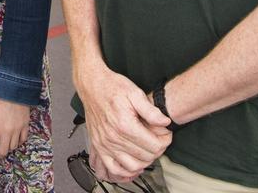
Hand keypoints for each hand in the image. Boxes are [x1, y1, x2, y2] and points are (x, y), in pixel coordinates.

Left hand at [0, 94, 30, 158]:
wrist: (12, 89)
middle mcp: (6, 132)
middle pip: (3, 152)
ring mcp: (17, 130)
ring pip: (13, 147)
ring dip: (8, 149)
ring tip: (4, 146)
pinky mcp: (25, 126)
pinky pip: (23, 139)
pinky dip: (19, 143)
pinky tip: (15, 141)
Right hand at [77, 66, 170, 181]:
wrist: (92, 85)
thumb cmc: (112, 87)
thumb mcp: (135, 92)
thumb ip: (151, 110)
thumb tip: (165, 122)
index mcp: (125, 124)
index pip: (154, 145)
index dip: (165, 140)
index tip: (166, 134)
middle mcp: (114, 137)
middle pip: (146, 156)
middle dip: (158, 150)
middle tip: (159, 140)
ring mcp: (105, 144)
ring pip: (132, 166)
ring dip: (144, 162)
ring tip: (148, 151)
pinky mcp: (98, 146)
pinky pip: (113, 168)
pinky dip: (125, 172)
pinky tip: (133, 165)